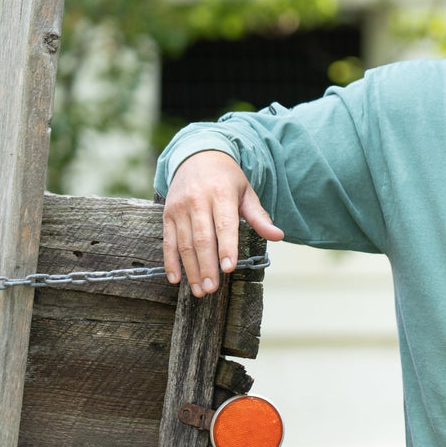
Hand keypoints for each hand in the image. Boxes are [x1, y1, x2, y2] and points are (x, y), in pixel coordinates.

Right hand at [162, 150, 283, 296]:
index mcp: (221, 194)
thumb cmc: (227, 179)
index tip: (229, 268)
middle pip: (202, 238)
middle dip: (207, 266)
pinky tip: (175, 279)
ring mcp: (180, 207)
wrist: (198, 156)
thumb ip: (259, 217)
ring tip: (200, 290)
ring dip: (191, 269)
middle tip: (212, 288)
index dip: (226, 247)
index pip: (224, 224)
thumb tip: (278, 236)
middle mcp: (197, 200)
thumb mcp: (246, 192)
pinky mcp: (167, 214)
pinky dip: (170, 261)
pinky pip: (167, 241)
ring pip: (184, 243)